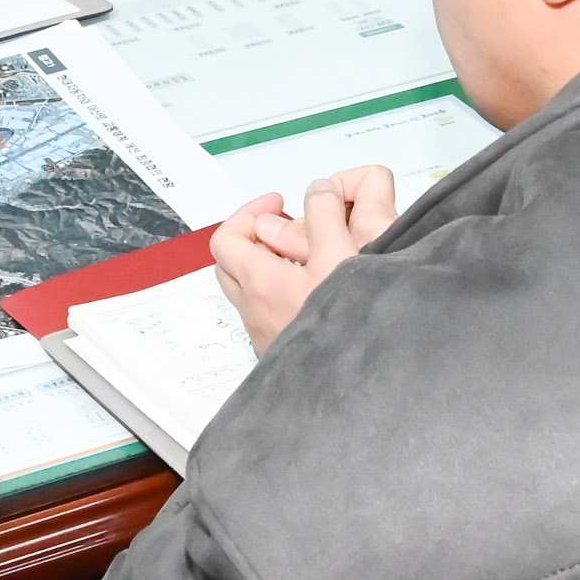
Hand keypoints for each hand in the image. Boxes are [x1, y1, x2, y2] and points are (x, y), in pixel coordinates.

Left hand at [211, 166, 397, 353]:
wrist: (353, 387)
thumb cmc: (344, 330)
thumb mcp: (341, 256)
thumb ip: (326, 217)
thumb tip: (317, 191)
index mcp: (260, 283)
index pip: (226, 238)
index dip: (249, 213)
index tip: (280, 204)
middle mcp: (255, 311)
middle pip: (232, 264)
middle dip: (256, 237)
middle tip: (288, 226)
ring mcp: (267, 334)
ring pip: (251, 292)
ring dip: (270, 268)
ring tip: (307, 258)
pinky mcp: (283, 352)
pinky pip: (270, 315)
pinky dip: (283, 295)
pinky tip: (319, 293)